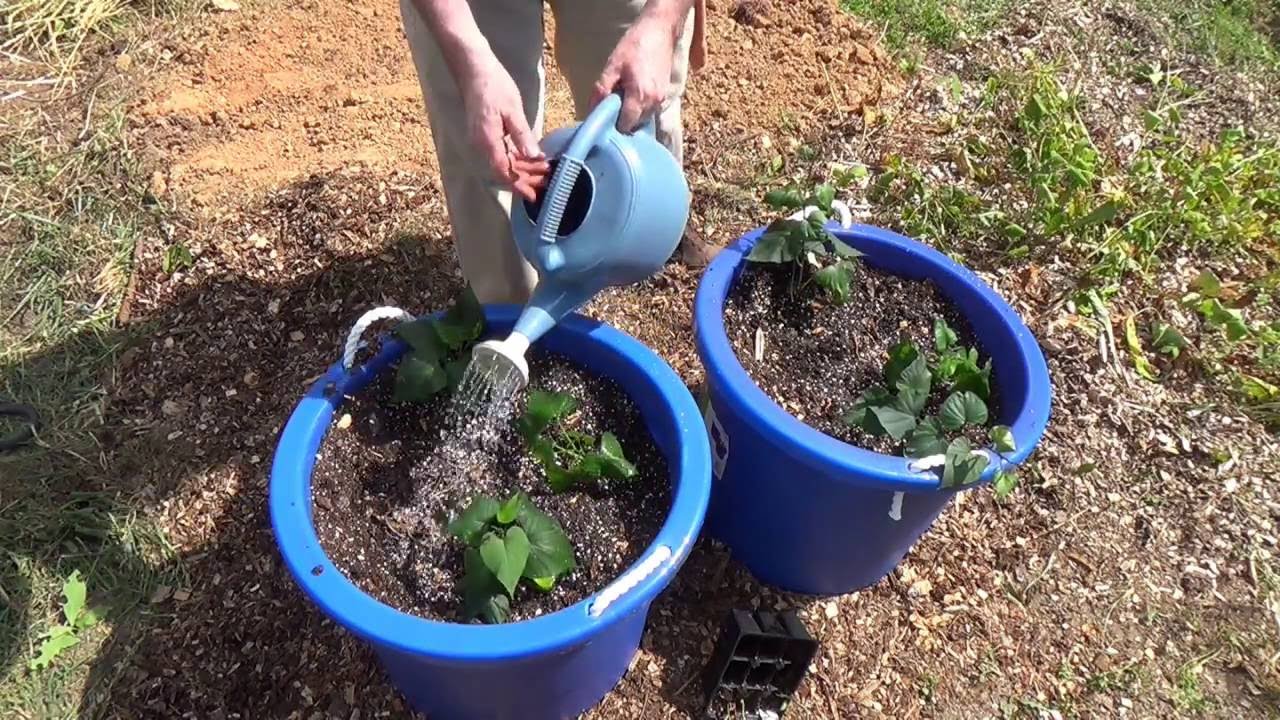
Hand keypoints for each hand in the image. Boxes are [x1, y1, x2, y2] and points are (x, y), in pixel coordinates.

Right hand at [459, 55, 548, 200]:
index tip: (534, 195)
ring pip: (504, 162)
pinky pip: (501, 152)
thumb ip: (523, 135)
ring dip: (523, 169)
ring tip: (544, 173)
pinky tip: (531, 159)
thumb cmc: (494, 86)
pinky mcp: (485, 134)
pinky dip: (516, 158)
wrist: (474, 68)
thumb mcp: (513, 110)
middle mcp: (482, 145)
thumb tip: (534, 157)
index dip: (519, 185)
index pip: (504, 172)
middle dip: (525, 179)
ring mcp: (482, 140)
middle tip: (547, 182)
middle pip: (504, 170)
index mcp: (488, 141)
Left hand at [591, 13, 677, 131]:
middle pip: (634, 124)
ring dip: (631, 113)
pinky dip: (640, 107)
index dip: (613, 125)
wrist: (661, 30)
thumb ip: (602, 89)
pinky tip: (632, 93)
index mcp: (640, 95)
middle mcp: (653, 101)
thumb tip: (592, 109)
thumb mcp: (613, 65)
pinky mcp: (664, 94)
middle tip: (610, 106)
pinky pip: (649, 109)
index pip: (625, 125)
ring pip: (643, 118)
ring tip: (622, 97)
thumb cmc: (636, 44)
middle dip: (622, 119)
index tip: (603, 119)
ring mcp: (661, 98)